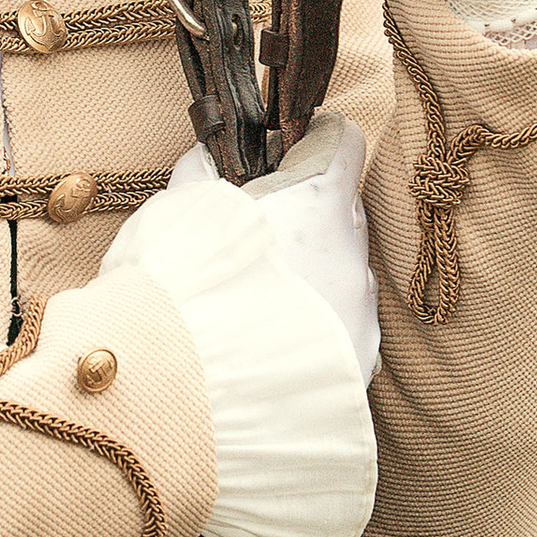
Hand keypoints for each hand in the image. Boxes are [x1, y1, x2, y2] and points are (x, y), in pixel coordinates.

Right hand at [184, 112, 379, 382]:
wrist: (185, 393)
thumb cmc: (180, 290)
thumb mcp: (177, 211)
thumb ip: (200, 174)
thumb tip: (207, 155)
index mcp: (316, 202)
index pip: (342, 143)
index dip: (315, 142)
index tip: (290, 153)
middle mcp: (350, 253)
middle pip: (344, 212)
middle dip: (311, 215)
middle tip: (263, 233)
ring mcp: (358, 312)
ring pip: (348, 274)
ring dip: (318, 275)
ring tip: (264, 300)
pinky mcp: (358, 364)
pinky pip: (348, 329)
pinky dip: (321, 328)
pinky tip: (277, 343)